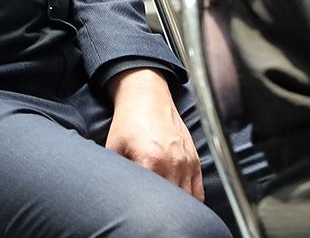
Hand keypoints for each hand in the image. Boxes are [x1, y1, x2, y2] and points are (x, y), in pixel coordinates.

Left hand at [104, 69, 203, 201]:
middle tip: (150, 212)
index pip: (152, 200)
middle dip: (161, 211)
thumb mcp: (113, 147)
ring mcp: (187, 162)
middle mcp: (173, 164)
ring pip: (188, 201)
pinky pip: (199, 192)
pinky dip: (191, 201)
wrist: (147, 96)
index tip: (139, 212)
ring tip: (165, 211)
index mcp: (151, 161)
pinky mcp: (194, 160)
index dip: (145, 209)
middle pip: (172, 203)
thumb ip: (115, 172)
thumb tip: (110, 192)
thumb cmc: (129, 121)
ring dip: (177, 207)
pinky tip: (180, 204)